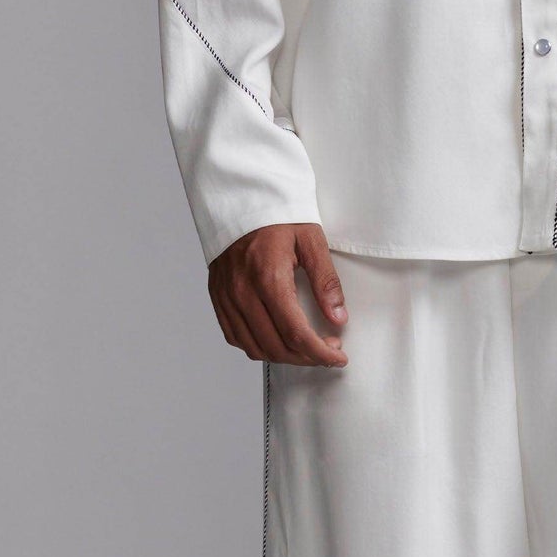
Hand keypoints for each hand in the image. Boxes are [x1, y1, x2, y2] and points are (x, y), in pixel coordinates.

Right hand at [209, 222, 348, 366]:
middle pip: (276, 346)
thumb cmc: (277, 216)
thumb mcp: (311, 241)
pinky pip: (235, 337)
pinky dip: (258, 346)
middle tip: (328, 350)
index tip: (338, 358)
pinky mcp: (218, 297)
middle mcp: (243, 291)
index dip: (320, 353)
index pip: (296, 332)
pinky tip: (276, 339)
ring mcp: (227, 297)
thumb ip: (325, 282)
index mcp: (268, 277)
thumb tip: (338, 317)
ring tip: (305, 347)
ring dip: (284, 356)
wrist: (241, 198)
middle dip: (307, 357)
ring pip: (255, 348)